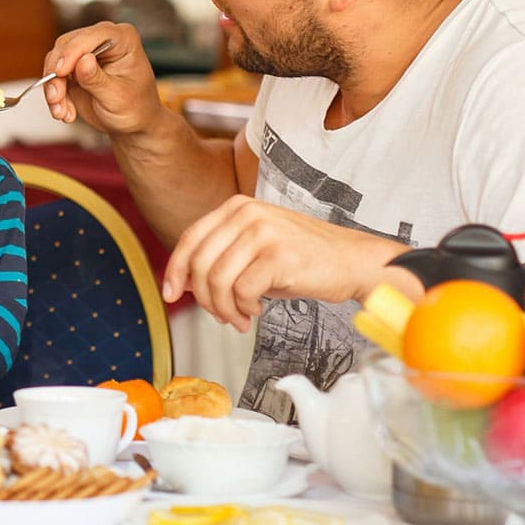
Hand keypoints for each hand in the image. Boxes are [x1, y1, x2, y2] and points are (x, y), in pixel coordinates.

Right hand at [42, 22, 161, 135]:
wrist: (132, 125)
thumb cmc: (135, 109)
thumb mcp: (117, 98)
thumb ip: (98, 79)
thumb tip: (83, 60)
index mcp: (123, 39)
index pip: (91, 35)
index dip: (72, 52)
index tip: (60, 72)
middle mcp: (102, 40)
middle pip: (67, 45)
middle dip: (57, 74)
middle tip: (56, 99)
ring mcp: (85, 53)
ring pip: (55, 61)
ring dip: (53, 88)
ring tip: (62, 113)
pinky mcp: (73, 68)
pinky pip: (53, 76)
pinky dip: (54, 95)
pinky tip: (66, 113)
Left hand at [161, 195, 402, 331]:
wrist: (353, 261)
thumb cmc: (305, 258)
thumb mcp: (256, 247)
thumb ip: (222, 256)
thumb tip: (184, 281)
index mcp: (238, 206)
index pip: (191, 238)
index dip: (175, 269)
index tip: (171, 293)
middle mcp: (248, 214)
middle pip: (200, 263)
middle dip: (203, 298)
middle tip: (220, 315)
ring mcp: (263, 232)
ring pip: (217, 280)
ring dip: (224, 308)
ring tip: (240, 317)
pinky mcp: (278, 255)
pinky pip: (241, 291)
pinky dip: (243, 308)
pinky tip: (257, 310)